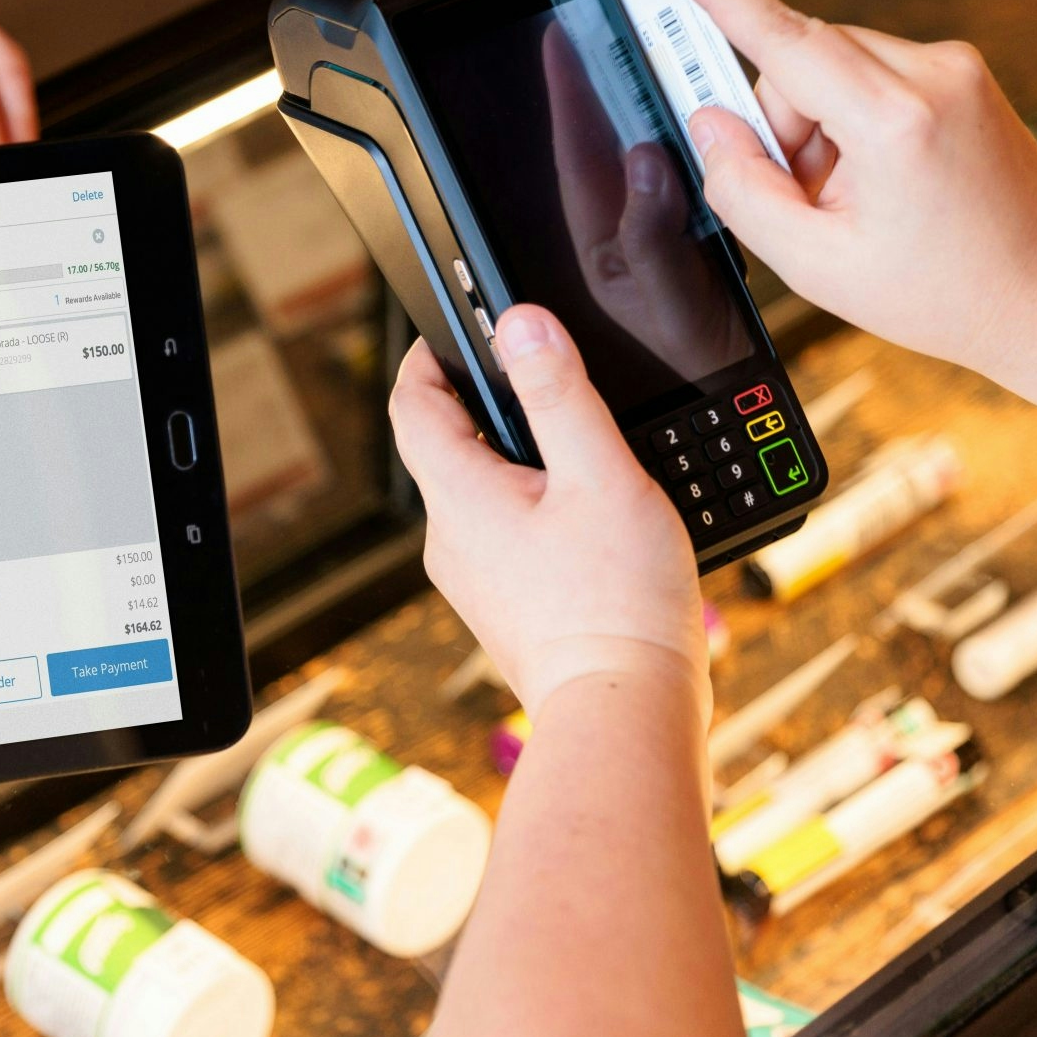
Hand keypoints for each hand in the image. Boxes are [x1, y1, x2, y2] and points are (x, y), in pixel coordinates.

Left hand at [389, 307, 706, 716]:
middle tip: (542, 379)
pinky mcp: (504, 606)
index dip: (429, 355)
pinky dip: (536, 507)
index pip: (411, 403)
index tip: (460, 327)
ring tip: (580, 453)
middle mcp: (450, 539)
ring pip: (480, 491)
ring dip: (518, 460)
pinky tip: (589, 517)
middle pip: (446, 445)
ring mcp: (474, 578)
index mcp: (458, 496)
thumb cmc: (617, 602)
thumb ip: (559, 394)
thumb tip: (520, 325)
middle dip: (487, 404)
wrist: (625, 710)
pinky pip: (505, 534)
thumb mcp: (599, 475)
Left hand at [542, 25, 739, 376]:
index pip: (573, 155)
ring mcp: (653, 232)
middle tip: (613, 23)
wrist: (724, 410)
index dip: (566, 94)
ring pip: (649, 157)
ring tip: (657, 54)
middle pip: (608, 145)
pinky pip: (687, 176)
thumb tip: (646, 155)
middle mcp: (618, 233)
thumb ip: (650, 232)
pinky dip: (697, 143)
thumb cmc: (684, 362)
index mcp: (594, 246)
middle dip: (609, 87)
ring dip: (654, 110)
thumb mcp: (665, 301)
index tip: (556, 38)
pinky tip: (707, 117)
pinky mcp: (691, 236)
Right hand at [672, 0, 1036, 394]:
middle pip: (803, 57)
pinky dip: (857, 119)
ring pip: (834, 64)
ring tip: (858, 197)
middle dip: (784, 121)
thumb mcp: (817, 266)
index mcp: (896, 121)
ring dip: (821, 122)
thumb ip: (744, 191)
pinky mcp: (964, 72)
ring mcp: (957, 67)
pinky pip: (873, 73)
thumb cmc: (942, 293)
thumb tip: (712, 125)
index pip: (788, 42)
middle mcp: (934, 74)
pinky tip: (886, 179)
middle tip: (808, 197)